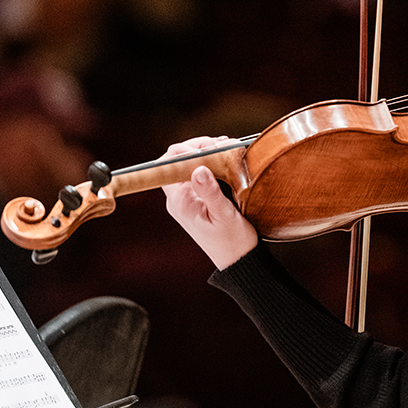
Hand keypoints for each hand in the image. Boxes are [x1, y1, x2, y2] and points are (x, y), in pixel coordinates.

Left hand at [160, 136, 258, 268]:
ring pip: (189, 163)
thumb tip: (198, 168)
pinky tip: (227, 159)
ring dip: (207, 153)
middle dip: (199, 147)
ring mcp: (188, 198)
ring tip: (227, 150)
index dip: (186, 149)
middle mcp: (179, 198)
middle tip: (222, 146)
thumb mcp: (224, 215)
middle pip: (178, 159)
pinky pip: (199, 173)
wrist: (239, 260)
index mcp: (180, 201)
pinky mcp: (199, 198)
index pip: (168, 163)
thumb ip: (209, 191)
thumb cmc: (233, 242)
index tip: (208, 148)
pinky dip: (212, 162)